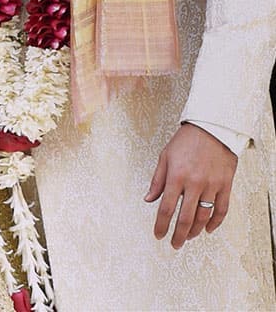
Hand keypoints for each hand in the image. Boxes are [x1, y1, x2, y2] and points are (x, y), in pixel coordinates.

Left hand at [145, 124, 236, 248]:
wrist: (211, 128)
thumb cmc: (185, 141)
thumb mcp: (165, 156)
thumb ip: (157, 180)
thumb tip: (148, 199)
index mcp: (176, 176)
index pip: (167, 208)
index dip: (161, 225)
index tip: (158, 235)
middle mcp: (194, 183)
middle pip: (185, 218)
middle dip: (178, 235)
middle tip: (174, 244)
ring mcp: (211, 185)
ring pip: (203, 217)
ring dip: (194, 231)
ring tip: (188, 236)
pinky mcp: (225, 185)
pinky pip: (221, 210)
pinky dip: (215, 223)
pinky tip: (208, 229)